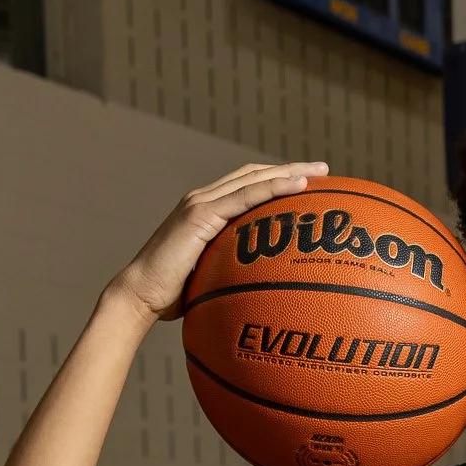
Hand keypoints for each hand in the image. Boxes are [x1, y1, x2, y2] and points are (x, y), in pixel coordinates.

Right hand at [112, 160, 328, 322]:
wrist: (141, 295)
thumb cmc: (174, 297)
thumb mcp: (212, 279)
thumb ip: (234, 273)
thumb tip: (262, 293)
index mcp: (207, 211)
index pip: (249, 186)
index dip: (278, 180)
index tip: (310, 183)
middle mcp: (203, 199)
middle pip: (255, 175)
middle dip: (291, 168)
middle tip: (325, 170)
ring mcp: (201, 203)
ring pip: (253, 179)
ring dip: (289, 172)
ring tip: (320, 172)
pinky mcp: (200, 214)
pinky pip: (245, 196)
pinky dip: (273, 187)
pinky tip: (298, 185)